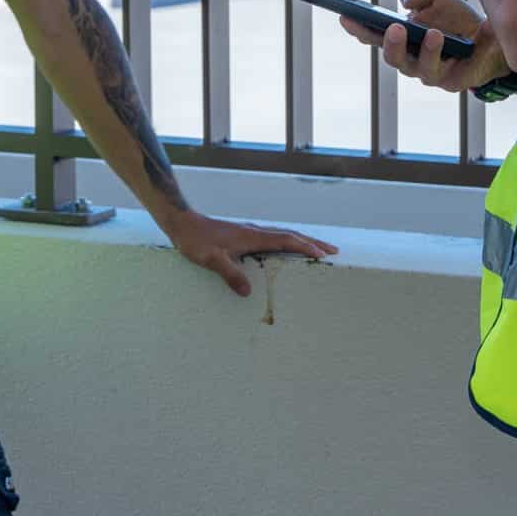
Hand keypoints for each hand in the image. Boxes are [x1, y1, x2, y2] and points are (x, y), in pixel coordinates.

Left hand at [165, 211, 338, 297]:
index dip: (304, 247)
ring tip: (318, 249)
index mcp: (252, 236)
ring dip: (302, 241)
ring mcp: (251, 232)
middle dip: (312, 242)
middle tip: (333, 250)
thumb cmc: (196, 241)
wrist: (183, 224)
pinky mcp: (245, 235)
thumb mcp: (211, 260)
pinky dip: (288, 242)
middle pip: (291, 235)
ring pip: (283, 235)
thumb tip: (248, 292)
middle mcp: (255, 232)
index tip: (323, 254)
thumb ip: (230, 274)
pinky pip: (274, 238)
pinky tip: (287, 249)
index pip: (285, 241)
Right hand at [339, 0, 506, 93]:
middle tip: (393, 27)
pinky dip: (443, 52)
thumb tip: (405, 1)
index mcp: (400, 40)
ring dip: (421, 50)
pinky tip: (448, 35)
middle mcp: (410, 60)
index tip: (345, 15)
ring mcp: (430, 73)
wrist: (490, 36)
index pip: (373, 37)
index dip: (358, 28)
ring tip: (426, 32)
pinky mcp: (453, 81)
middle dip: (389, 43)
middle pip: (392, 57)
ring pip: (417, 68)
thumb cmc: (454, 18)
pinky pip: (447, 72)